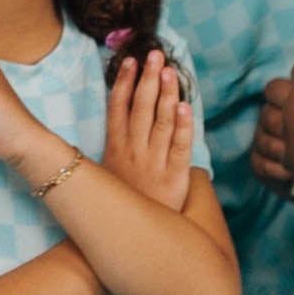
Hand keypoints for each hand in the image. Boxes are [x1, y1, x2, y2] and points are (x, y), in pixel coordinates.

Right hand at [101, 43, 198, 212]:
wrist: (133, 240)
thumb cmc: (124, 202)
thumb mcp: (109, 174)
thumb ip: (116, 145)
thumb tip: (121, 117)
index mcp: (115, 149)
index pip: (118, 109)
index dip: (125, 83)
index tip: (131, 61)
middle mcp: (133, 152)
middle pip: (140, 109)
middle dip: (148, 79)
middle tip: (155, 54)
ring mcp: (153, 164)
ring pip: (160, 122)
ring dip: (165, 94)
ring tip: (169, 71)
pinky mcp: (173, 177)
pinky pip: (179, 148)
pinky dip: (181, 126)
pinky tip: (184, 106)